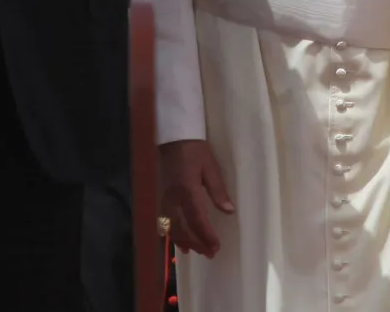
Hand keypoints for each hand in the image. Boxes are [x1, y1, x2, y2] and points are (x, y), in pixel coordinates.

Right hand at [158, 140, 233, 257]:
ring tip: (194, 251)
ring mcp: (164, 197)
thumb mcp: (211, 167)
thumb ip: (218, 190)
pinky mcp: (161, 196)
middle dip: (195, 242)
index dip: (206, 235)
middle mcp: (173, 197)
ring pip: (170, 226)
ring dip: (183, 240)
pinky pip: (164, 220)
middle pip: (182, 227)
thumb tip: (228, 211)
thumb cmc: (195, 149)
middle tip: (209, 253)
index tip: (216, 247)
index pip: (197, 219)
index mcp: (187, 189)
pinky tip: (178, 239)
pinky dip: (171, 232)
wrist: (174, 136)